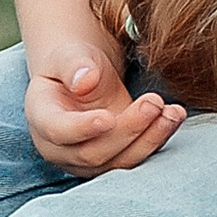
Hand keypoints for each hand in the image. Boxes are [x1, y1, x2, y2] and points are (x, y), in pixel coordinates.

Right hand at [25, 47, 185, 176]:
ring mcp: (88, 159)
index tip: (108, 117)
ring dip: (149, 139)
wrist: (86, 77)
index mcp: (42, 119)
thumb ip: (74, 66)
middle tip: (153, 102)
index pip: (58, 131)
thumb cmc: (73, 64)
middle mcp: (62, 147)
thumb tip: (85, 82)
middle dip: (127, 130)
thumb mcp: (69, 55)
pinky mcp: (114, 158)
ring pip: (118, 162)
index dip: (82, 128)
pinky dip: (158, 139)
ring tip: (172, 112)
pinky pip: (136, 156)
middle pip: (93, 152)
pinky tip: (174, 117)